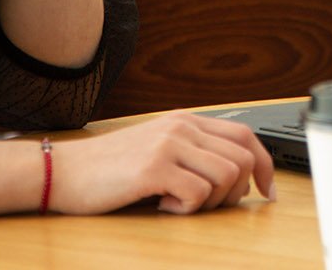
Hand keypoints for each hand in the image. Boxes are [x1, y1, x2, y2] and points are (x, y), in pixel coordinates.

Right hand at [52, 111, 274, 214]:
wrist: (64, 172)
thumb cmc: (109, 169)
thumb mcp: (157, 147)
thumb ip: (191, 152)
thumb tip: (236, 176)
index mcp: (186, 121)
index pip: (245, 136)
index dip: (264, 166)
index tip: (267, 192)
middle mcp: (182, 127)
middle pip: (242, 159)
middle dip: (235, 192)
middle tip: (208, 207)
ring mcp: (168, 145)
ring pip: (225, 177)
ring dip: (209, 202)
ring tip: (178, 204)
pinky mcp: (154, 168)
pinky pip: (197, 194)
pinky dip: (185, 210)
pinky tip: (162, 206)